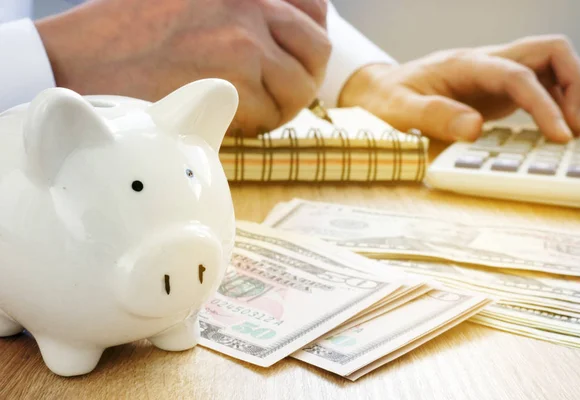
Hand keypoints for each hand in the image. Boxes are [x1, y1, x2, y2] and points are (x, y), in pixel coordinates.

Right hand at [35, 0, 330, 135]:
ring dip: (284, 105)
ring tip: (254, 109)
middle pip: (317, 51)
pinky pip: (272, 116)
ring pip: (301, 88)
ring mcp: (245, 44)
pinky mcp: (232, 85)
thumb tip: (279, 31)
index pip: (313, 10)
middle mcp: (252, 6)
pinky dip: (259, 124)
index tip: (295, 58)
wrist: (84, 60)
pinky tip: (232, 119)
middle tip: (279, 93)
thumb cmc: (129, 33)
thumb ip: (237, 10)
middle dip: (304, 77)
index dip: (309, 39)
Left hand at [339, 35, 579, 141]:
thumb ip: (432, 116)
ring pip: (550, 67)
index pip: (518, 74)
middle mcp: (487, 63)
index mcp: (466, 65)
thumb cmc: (386, 99)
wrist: (379, 91)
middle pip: (550, 52)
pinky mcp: (496, 92)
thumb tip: (474, 129)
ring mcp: (494, 76)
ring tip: (573, 134)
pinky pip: (539, 88)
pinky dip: (555, 106)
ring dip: (570, 95)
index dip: (544, 103)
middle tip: (576, 129)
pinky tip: (556, 132)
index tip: (559, 134)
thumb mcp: (398, 110)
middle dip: (574, 85)